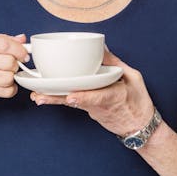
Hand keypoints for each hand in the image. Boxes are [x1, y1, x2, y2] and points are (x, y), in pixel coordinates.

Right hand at [0, 30, 29, 99]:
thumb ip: (2, 38)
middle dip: (15, 63)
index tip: (24, 53)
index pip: (4, 44)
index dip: (19, 49)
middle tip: (11, 63)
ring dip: (12, 75)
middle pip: (9, 61)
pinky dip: (11, 88)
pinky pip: (8, 90)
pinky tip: (4, 83)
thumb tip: (22, 39)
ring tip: (5, 72)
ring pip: (9, 77)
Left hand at [30, 47, 154, 136]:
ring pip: (71, 103)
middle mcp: (100, 105)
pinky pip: (73, 103)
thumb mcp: (134, 78)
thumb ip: (116, 64)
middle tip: (39, 95)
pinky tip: (44, 97)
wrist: (139, 126)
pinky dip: (59, 100)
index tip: (72, 97)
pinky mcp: (89, 111)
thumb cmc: (138, 102)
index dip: (84, 98)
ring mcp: (93, 110)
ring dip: (54, 100)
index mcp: (115, 96)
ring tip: (37, 97)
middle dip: (57, 98)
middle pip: (76, 101)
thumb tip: (101, 49)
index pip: (98, 98)